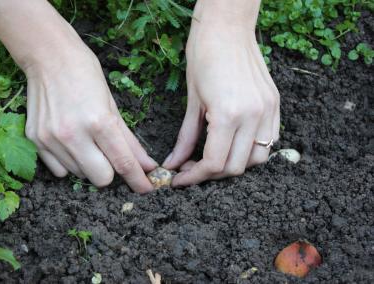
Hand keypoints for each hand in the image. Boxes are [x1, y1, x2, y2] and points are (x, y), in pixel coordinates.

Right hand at [24, 44, 156, 192]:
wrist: (49, 57)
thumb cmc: (86, 75)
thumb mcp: (113, 105)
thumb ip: (129, 140)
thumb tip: (146, 165)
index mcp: (99, 121)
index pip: (123, 163)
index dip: (138, 180)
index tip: (147, 188)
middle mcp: (73, 134)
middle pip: (101, 179)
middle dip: (111, 171)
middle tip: (109, 154)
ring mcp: (51, 139)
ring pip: (80, 174)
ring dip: (89, 164)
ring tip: (85, 138)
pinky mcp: (35, 140)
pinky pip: (59, 170)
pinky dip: (70, 162)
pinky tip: (69, 142)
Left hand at [163, 0, 279, 186]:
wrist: (227, 26)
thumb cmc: (203, 56)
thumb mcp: (191, 101)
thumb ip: (186, 138)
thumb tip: (175, 164)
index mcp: (229, 114)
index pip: (214, 163)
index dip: (194, 178)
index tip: (180, 180)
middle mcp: (254, 116)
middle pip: (235, 167)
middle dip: (211, 175)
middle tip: (192, 169)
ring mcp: (268, 110)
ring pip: (256, 159)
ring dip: (233, 165)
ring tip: (213, 158)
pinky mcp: (275, 104)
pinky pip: (269, 141)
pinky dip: (251, 150)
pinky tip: (233, 144)